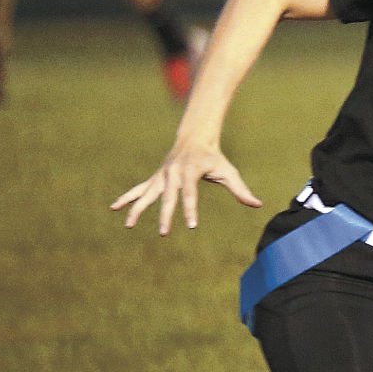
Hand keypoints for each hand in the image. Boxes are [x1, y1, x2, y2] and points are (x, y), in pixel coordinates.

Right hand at [111, 141, 262, 235]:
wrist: (194, 139)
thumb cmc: (214, 158)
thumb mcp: (228, 172)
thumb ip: (241, 190)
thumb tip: (258, 204)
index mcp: (190, 172)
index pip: (190, 194)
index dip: (191, 209)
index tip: (192, 225)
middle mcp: (173, 173)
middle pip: (168, 197)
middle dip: (166, 216)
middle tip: (164, 233)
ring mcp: (161, 176)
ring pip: (147, 194)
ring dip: (137, 209)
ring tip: (129, 225)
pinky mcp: (155, 178)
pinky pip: (139, 189)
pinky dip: (127, 198)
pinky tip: (114, 207)